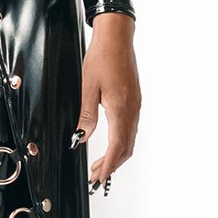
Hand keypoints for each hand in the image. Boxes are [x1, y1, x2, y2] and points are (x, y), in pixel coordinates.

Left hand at [76, 13, 140, 192]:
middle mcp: (132, 110)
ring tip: (101, 165)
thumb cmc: (102, 58)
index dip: (108, 166)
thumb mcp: (87, 86)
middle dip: (111, 166)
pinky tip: (111, 144)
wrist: (117, 38)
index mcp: (121, 109)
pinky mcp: (134, 100)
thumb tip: (82, 136)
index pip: (117, 147)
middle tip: (96, 177)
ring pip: (129, 140)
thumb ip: (86, 114)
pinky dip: (121, 143)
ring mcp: (136, 106)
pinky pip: (130, 129)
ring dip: (117, 156)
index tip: (99, 180)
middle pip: (125, 148)